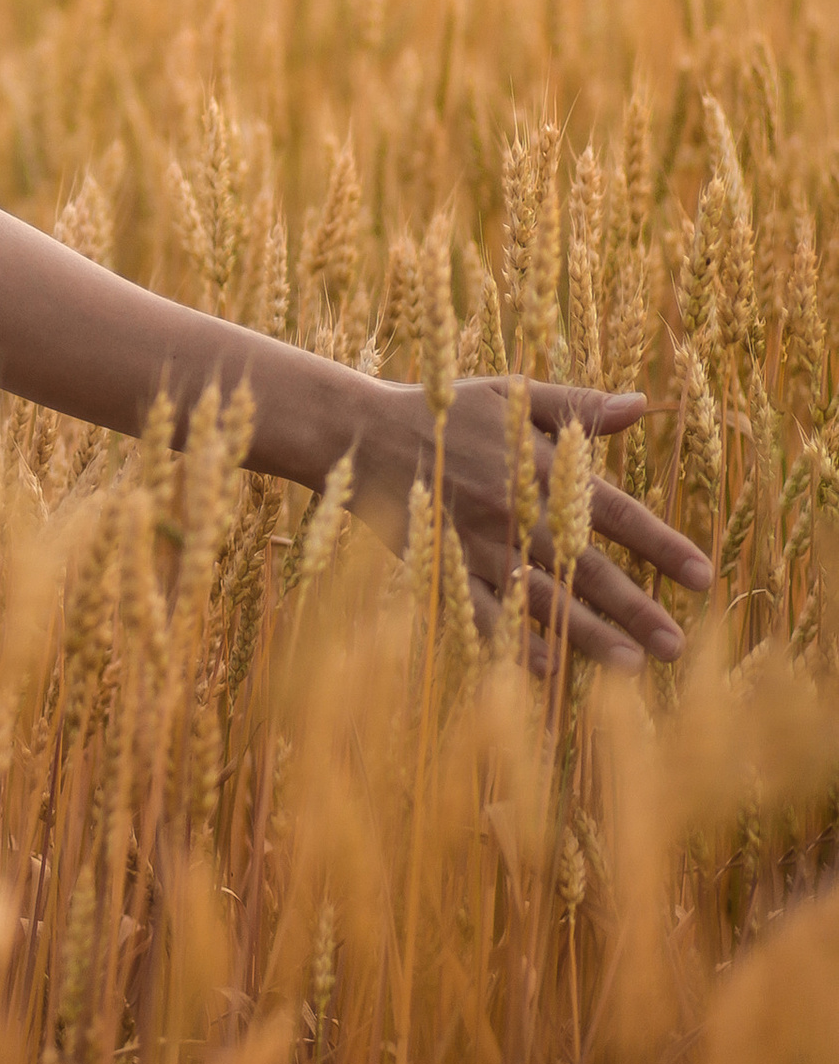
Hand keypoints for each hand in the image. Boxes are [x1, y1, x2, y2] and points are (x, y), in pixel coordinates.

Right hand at [342, 377, 710, 675]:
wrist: (361, 432)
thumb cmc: (446, 408)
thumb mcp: (513, 394)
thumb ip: (578, 404)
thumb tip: (642, 405)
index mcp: (541, 467)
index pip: (616, 513)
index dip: (661, 545)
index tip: (702, 576)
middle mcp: (516, 511)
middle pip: (588, 568)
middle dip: (635, 608)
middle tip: (675, 646)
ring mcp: (478, 545)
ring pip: (542, 598)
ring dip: (587, 635)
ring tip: (630, 667)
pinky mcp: (445, 567)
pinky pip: (485, 613)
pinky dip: (514, 641)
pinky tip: (548, 669)